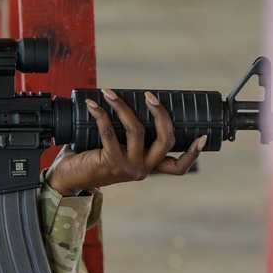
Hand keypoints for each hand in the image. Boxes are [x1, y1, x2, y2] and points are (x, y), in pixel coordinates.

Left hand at [47, 90, 205, 195]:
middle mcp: (142, 170)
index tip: (203, 137)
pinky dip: (101, 114)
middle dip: (161, 114)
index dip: (193, 153)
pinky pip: (109, 132)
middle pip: (165, 140)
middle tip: (150, 96)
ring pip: (137, 131)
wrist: (68, 179)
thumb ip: (129, 138)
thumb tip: (132, 105)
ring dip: (123, 107)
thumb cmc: (92, 160)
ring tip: (110, 93)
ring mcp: (128, 167)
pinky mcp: (110, 162)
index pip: (177, 167)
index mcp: (148, 167)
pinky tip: (94, 105)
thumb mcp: (117, 151)